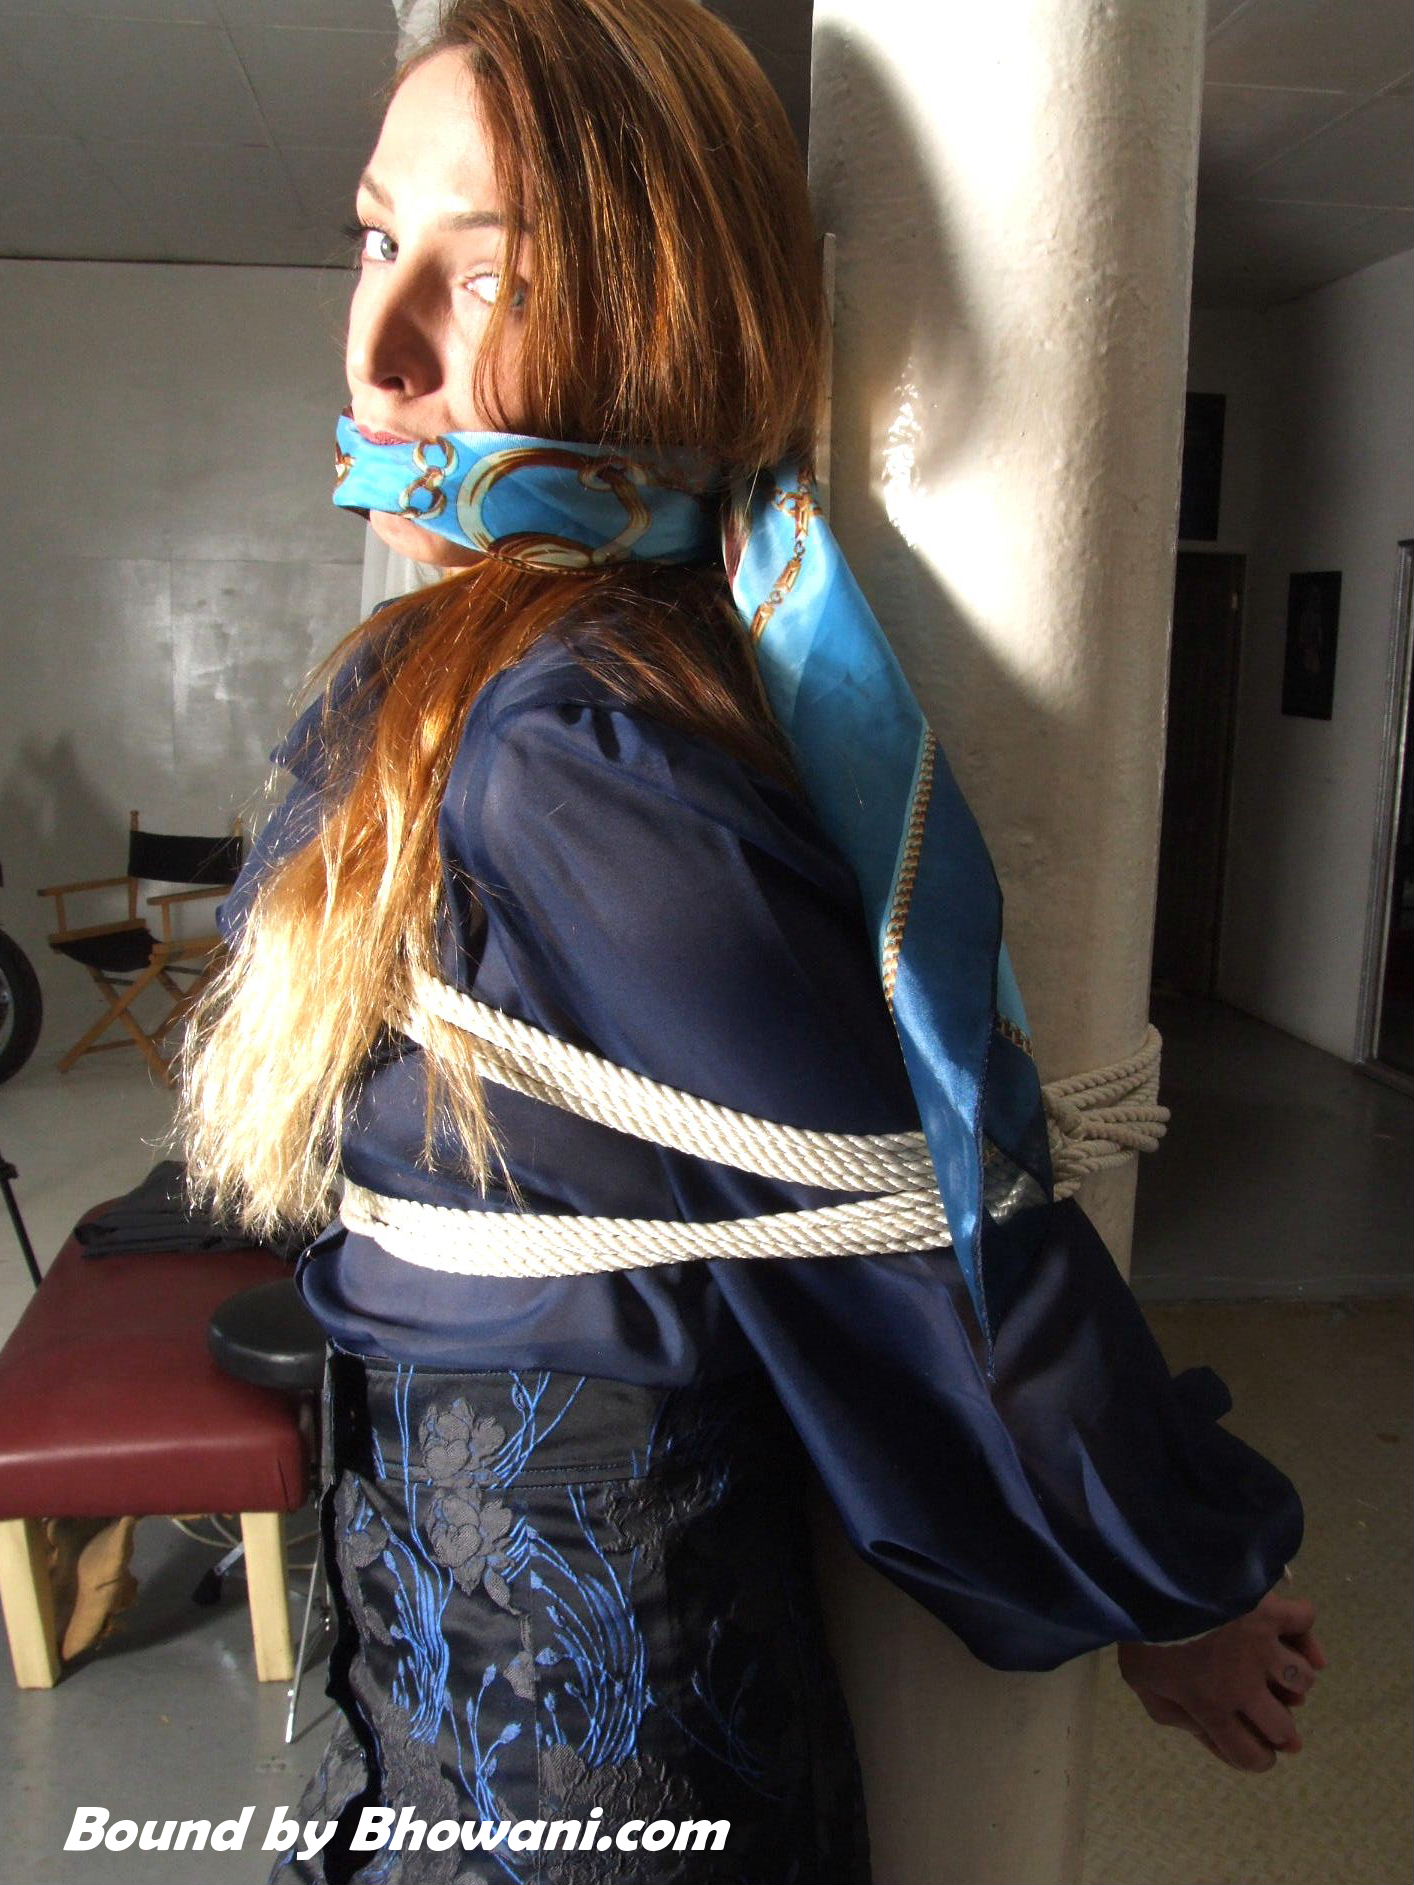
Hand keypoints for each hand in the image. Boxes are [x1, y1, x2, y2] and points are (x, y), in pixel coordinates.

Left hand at [1116, 1591, 1326, 1771]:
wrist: (1153, 1578)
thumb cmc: (1142, 1630)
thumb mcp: (1141, 1680)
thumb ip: (1170, 1712)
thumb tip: (1203, 1731)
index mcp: (1210, 1708)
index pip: (1249, 1756)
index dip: (1259, 1759)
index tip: (1260, 1749)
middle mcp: (1244, 1687)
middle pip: (1283, 1729)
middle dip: (1283, 1730)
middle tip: (1276, 1712)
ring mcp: (1262, 1648)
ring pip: (1302, 1680)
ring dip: (1294, 1679)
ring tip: (1281, 1669)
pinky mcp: (1270, 1611)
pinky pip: (1305, 1621)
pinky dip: (1305, 1629)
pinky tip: (1295, 1633)